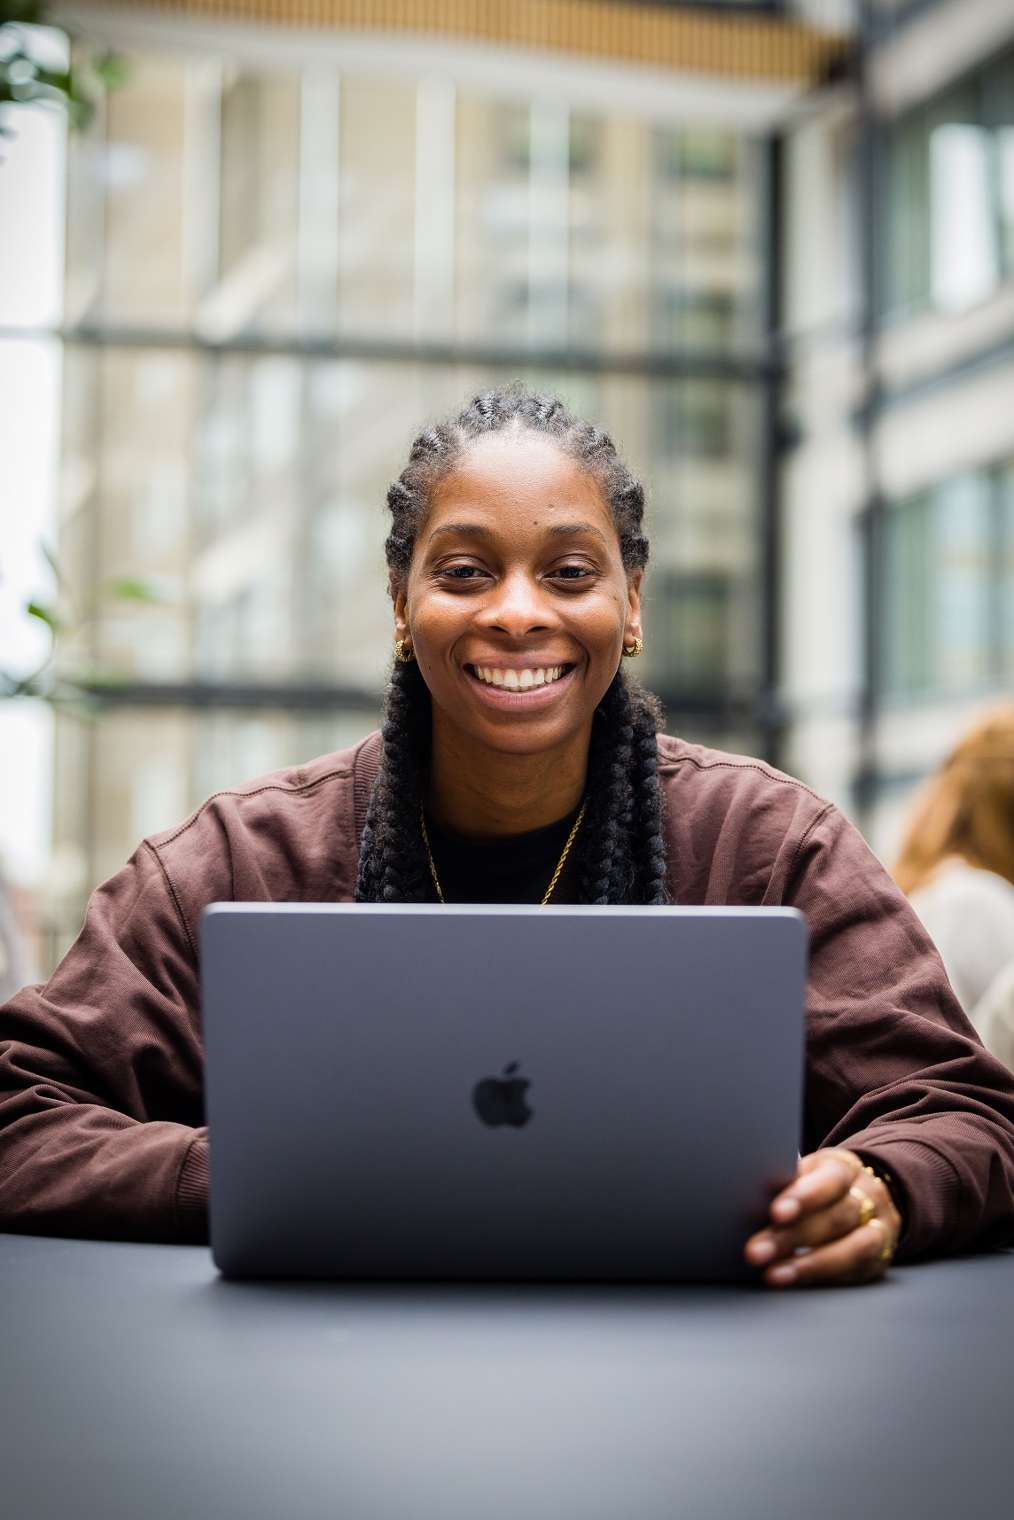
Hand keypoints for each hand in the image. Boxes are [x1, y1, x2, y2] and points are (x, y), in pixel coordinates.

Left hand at [744, 1148, 901, 1287]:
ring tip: (773, 1275)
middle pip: (835, 1217)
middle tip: (755, 1252)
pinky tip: (794, 1281)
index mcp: (844, 1167)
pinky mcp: (879, 1259)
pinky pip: (855, 1271)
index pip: (830, 1179)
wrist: (867, 1197)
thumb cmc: (818, 1186)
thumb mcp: (807, 1174)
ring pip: (851, 1248)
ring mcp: (880, 1228)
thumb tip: (743, 1190)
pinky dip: (822, 1278)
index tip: (776, 1212)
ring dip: (808, 1265)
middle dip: (793, 1237)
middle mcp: (868, 1196)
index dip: (805, 1196)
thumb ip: (786, 1182)